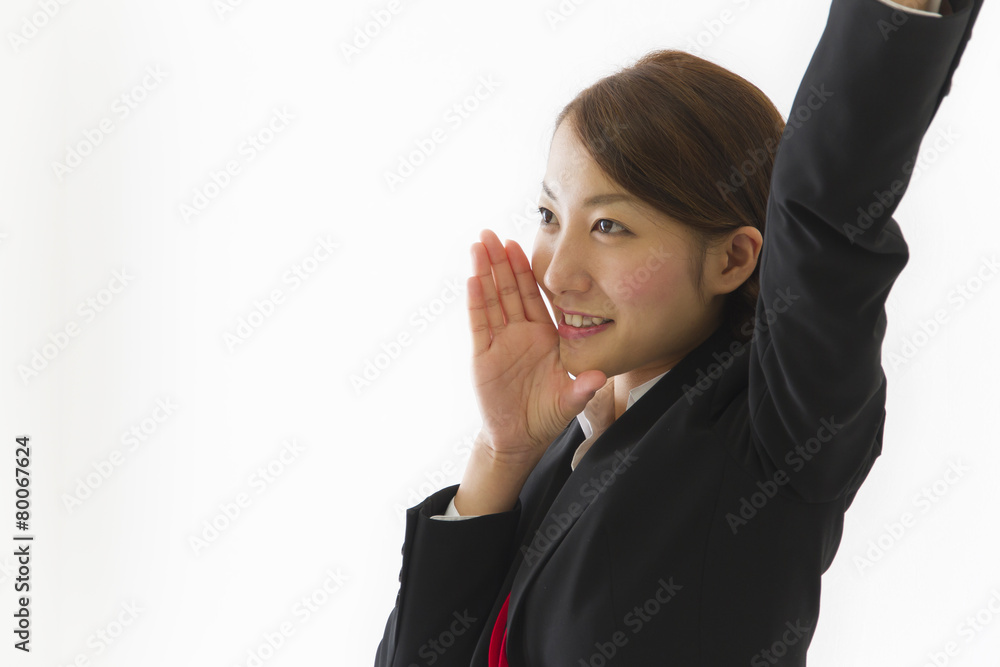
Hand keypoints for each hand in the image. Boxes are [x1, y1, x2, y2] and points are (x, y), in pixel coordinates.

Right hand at [466, 229, 606, 468]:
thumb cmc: (546, 417)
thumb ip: (583, 389)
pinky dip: (476, 301)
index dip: (528, 271)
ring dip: (485, 272)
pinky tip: (472, 278)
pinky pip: (479, 323)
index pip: (535, 296)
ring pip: (492, 299)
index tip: (522, 244)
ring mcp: (500, 342)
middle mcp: (521, 333)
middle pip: (509, 289)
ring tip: (478, 244)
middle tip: (493, 233)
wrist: (517, 439)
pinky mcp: (482, 355)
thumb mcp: (568, 402)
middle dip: (502, 261)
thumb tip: (600, 377)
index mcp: (545, 336)